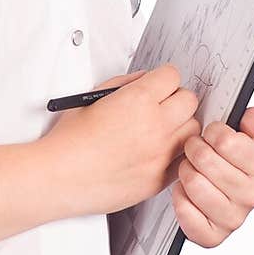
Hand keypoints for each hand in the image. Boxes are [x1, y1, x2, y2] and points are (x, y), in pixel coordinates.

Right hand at [42, 63, 201, 216]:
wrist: (60, 177)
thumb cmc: (69, 141)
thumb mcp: (91, 99)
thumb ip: (124, 84)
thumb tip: (143, 80)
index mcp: (138, 100)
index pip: (172, 76)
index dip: (164, 77)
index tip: (160, 83)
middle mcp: (155, 126)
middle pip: (190, 100)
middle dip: (177, 98)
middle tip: (163, 104)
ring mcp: (160, 154)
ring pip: (193, 131)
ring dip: (181, 126)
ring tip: (161, 130)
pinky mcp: (159, 179)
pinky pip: (183, 159)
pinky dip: (175, 154)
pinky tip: (157, 152)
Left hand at [171, 106, 253, 247]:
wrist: (214, 199)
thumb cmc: (227, 167)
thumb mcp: (240, 139)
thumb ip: (249, 122)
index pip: (227, 140)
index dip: (212, 133)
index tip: (213, 136)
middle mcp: (251, 195)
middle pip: (205, 159)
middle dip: (194, 150)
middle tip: (196, 152)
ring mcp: (233, 218)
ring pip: (192, 181)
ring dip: (186, 172)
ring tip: (192, 171)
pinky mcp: (212, 236)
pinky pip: (184, 209)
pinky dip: (180, 198)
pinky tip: (188, 193)